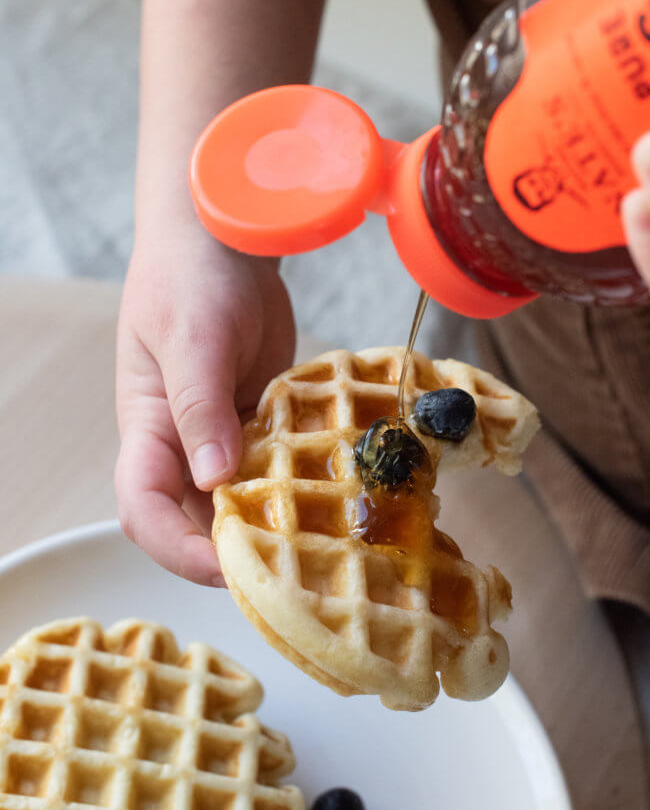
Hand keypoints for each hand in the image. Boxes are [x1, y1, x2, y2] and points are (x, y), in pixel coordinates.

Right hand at [115, 226, 294, 584]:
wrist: (226, 237)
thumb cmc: (191, 278)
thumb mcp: (192, 338)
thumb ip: (200, 406)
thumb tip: (212, 477)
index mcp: (150, 430)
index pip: (145, 509)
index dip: (177, 548)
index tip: (226, 564)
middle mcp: (184, 445)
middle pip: (195, 521)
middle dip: (235, 553)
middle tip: (293, 571)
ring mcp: (226, 436)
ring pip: (243, 501)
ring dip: (276, 526)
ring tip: (326, 548)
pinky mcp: (265, 423)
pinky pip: (281, 469)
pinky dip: (304, 488)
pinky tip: (344, 497)